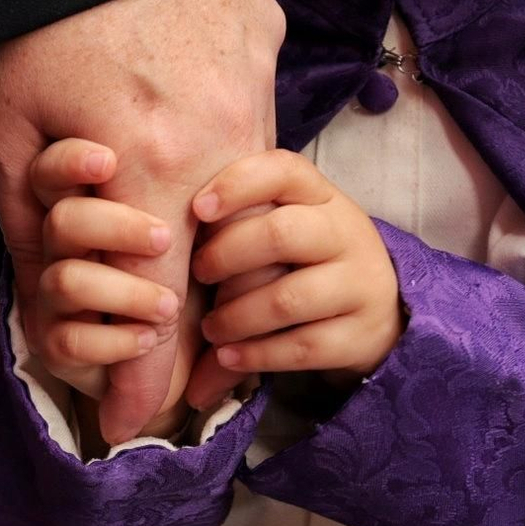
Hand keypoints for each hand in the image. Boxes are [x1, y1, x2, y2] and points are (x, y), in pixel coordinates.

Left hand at [0, 0, 283, 443]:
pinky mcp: (264, 35)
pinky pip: (252, 112)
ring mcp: (251, 78)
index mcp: (147, 160)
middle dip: (183, 299)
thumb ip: (39, 235)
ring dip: (208, 211)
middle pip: (215, 248)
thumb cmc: (18, 23)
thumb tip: (57, 320)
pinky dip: (220, 135)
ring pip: (243, 181)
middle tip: (162, 329)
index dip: (152, 368)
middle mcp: (218, 128)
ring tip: (169, 207)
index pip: (162, 297)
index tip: (144, 418)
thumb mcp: (3, 137)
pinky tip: (184, 119)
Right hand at [25, 140, 201, 442]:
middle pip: (61, 221)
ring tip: (170, 306)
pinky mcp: (53, 344)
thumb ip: (193, 195)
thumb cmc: (194, 277)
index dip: (70, 162)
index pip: (54, 171)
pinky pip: (68, 340)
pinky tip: (150, 339)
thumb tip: (211, 140)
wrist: (188, 352)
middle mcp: (60, 248)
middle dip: (115, 227)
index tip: (110, 161)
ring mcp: (52, 296)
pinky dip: (117, 341)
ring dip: (127, 293)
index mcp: (87, 205)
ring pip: (66, 281)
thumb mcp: (202, 232)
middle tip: (166, 240)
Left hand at [183, 150, 405, 408]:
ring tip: (211, 327)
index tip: (197, 208)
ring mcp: (358, 284)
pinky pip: (301, 346)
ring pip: (287, 298)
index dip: (237, 185)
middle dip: (226, 256)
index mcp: (319, 195)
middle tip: (199, 274)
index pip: (284, 170)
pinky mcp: (359, 334)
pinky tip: (230, 355)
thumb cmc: (301, 259)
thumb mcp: (279, 229)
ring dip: (235, 316)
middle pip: (281, 234)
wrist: (377, 307)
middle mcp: (345, 232)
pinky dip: (256, 354)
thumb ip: (229, 227)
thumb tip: (148, 248)